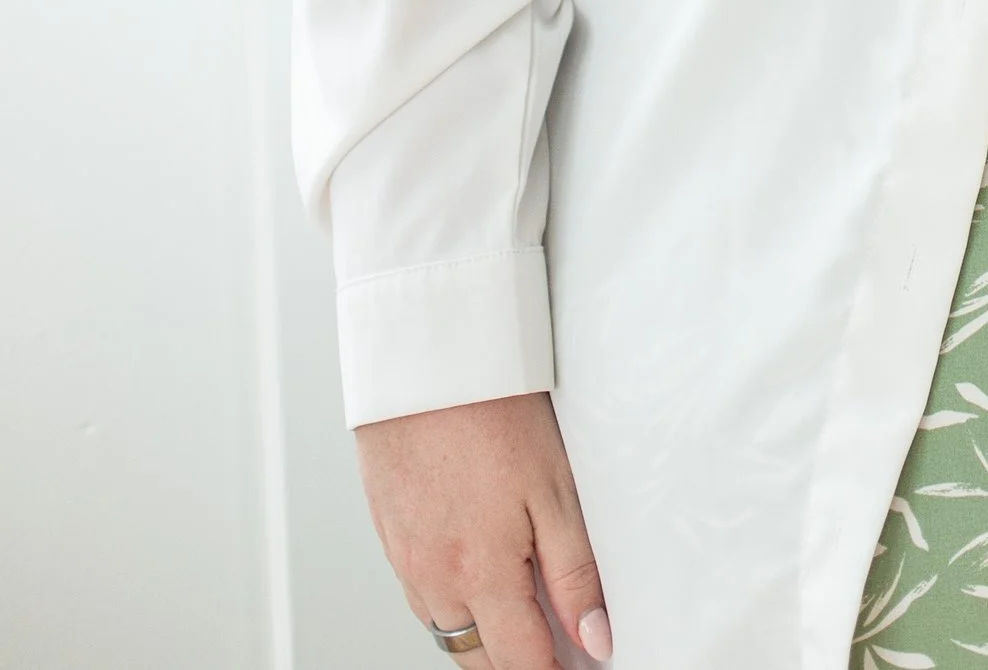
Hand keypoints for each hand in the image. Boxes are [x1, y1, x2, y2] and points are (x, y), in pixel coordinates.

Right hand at [356, 392, 611, 668]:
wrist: (423, 354)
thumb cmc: (492, 407)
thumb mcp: (555, 487)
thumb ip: (575, 572)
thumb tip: (595, 638)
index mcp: (478, 573)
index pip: (520, 664)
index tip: (580, 668)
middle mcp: (434, 578)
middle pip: (479, 658)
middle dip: (518, 662)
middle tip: (560, 644)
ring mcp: (405, 560)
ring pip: (448, 630)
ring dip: (485, 633)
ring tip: (526, 610)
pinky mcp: (388, 534)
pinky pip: (422, 595)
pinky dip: (454, 600)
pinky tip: (478, 571)